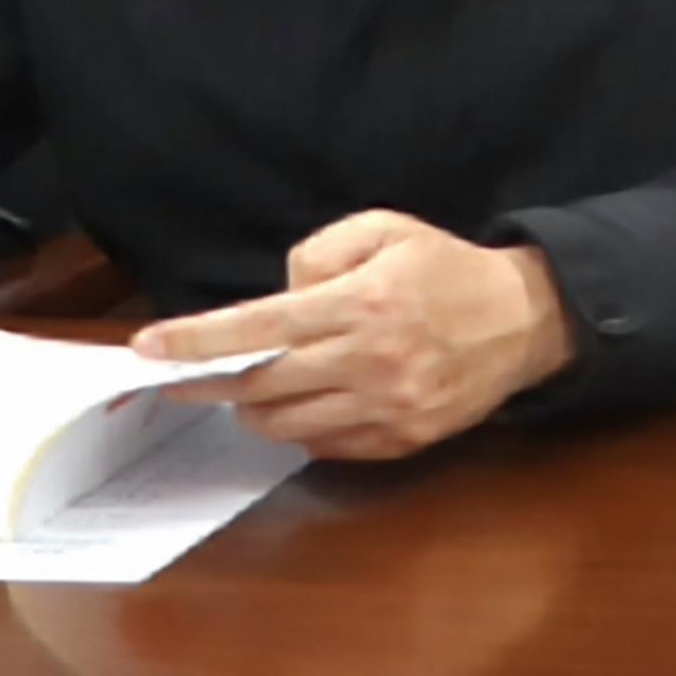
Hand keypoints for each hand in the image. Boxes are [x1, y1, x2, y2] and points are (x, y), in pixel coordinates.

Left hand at [135, 209, 574, 459]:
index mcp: (362, 301)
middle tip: (182, 380)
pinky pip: (325, 446)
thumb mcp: (388, 230)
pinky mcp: (400, 437)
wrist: (528, 320)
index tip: (148, 348)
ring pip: (285, 424)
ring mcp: (386, 404)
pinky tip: (309, 405)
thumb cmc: (446, 270)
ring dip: (254, 411)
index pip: (258, 327)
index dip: (196, 339)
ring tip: (253, 392)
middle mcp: (370, 358)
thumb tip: (277, 293)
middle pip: (260, 385)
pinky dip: (302, 428)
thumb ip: (320, 251)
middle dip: (209, 383)